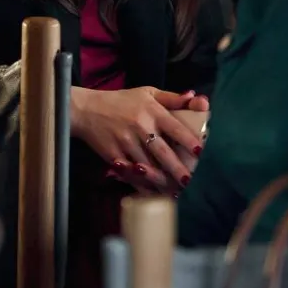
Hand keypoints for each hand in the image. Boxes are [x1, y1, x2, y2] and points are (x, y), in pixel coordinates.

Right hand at [72, 86, 208, 189]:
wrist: (87, 110)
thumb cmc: (121, 101)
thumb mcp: (147, 93)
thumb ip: (171, 98)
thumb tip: (195, 97)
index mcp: (151, 111)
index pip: (174, 127)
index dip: (188, 140)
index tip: (200, 152)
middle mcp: (140, 128)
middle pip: (163, 152)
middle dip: (177, 169)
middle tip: (191, 182)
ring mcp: (126, 144)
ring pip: (148, 167)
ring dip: (163, 181)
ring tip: (177, 193)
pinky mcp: (114, 156)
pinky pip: (131, 174)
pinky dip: (143, 186)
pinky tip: (154, 194)